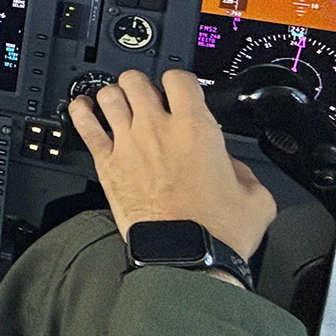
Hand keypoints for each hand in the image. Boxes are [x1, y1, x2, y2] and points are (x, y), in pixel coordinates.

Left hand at [69, 69, 275, 261]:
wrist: (188, 258)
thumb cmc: (217, 231)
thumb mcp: (255, 194)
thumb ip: (241, 168)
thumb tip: (228, 163)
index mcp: (196, 128)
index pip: (179, 77)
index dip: (180, 79)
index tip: (181, 90)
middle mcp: (158, 129)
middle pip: (137, 79)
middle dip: (143, 84)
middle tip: (149, 97)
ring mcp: (128, 144)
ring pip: (109, 95)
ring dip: (115, 95)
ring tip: (120, 104)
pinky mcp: (107, 164)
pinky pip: (85, 125)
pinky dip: (81, 112)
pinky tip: (83, 109)